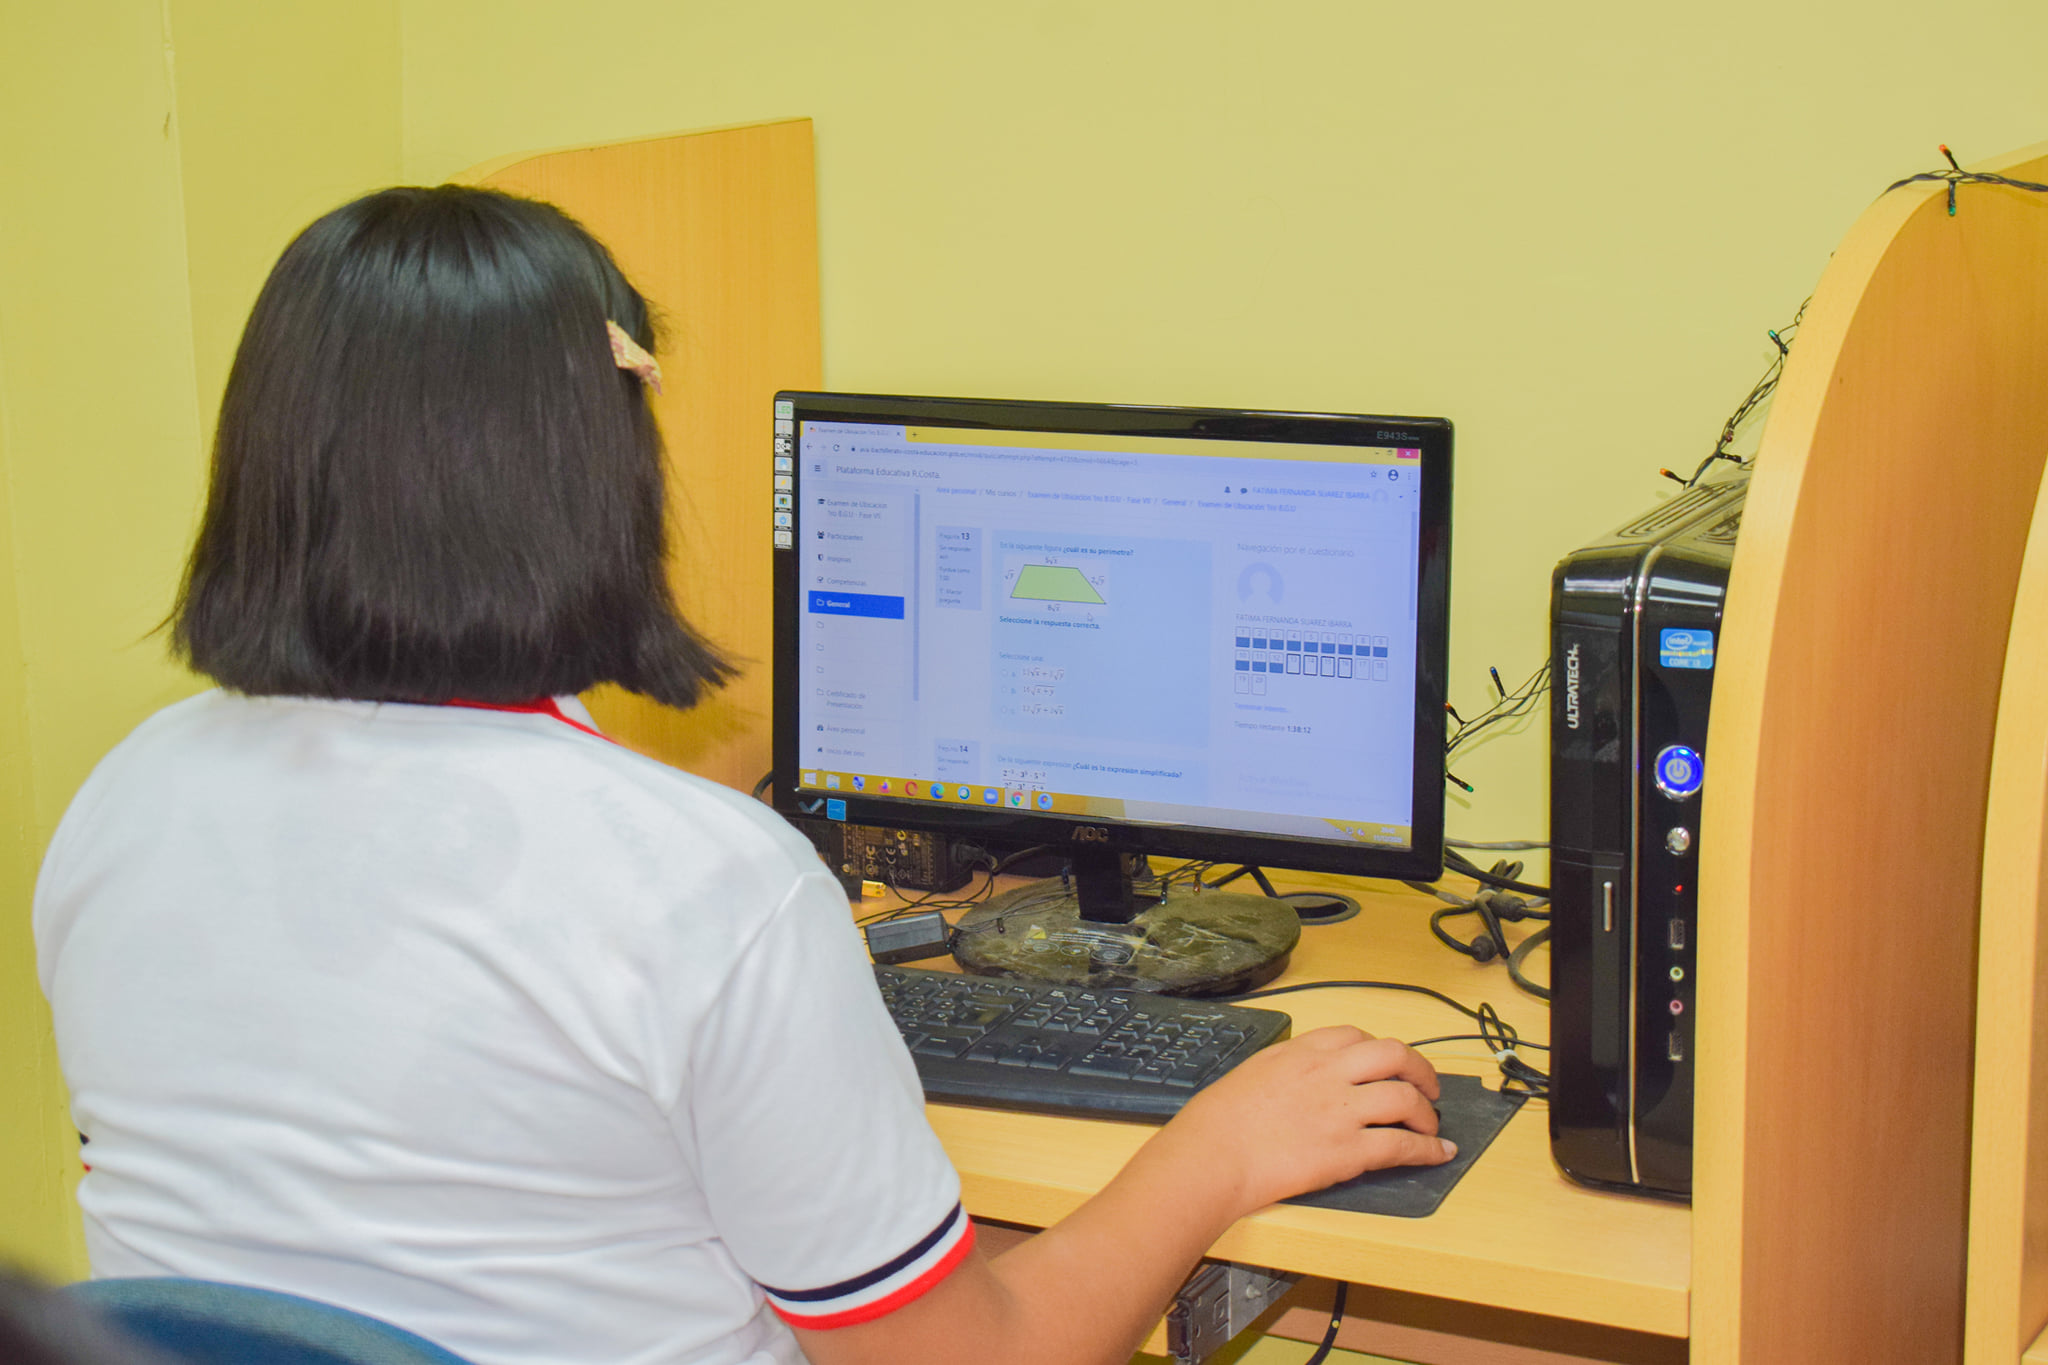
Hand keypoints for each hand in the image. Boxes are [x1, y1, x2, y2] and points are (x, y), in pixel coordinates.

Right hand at [1152, 1025, 1453, 1214]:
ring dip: (1426, 1112)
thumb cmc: (1218, 1121)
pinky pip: (1401, 1145)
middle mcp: (1328, 1073)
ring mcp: (1341, 1111)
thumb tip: (1301, 1080)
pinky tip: (1439, 1152)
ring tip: (1430, 1124)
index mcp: (1301, 1052)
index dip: (1380, 1050)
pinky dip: (1427, 1148)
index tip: (1387, 1063)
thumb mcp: (1253, 1072)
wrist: (1213, 1155)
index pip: (1355, 1036)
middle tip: (1427, 1086)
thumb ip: (1286, 1069)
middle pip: (1392, 1055)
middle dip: (1419, 1069)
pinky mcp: (1348, 1151)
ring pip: (1404, 1097)